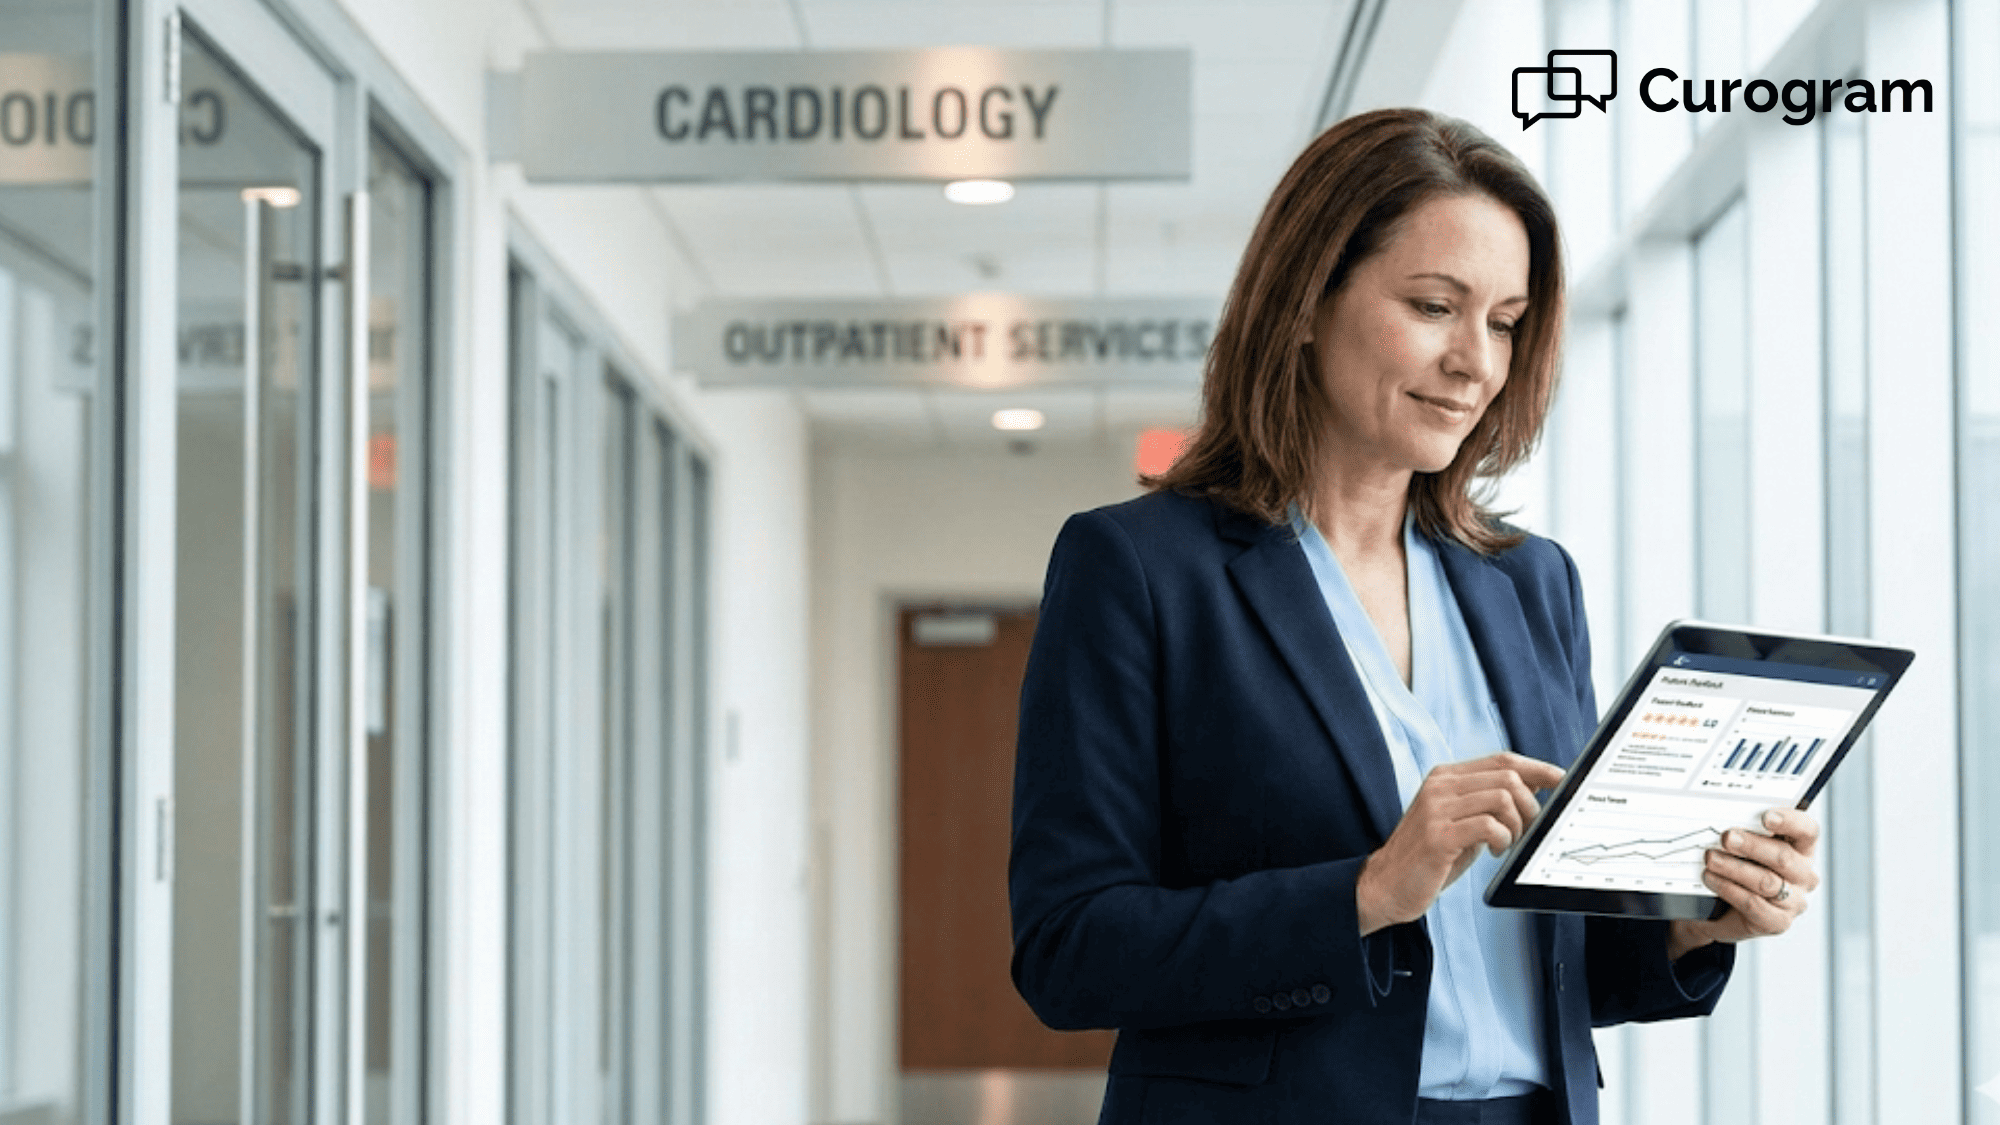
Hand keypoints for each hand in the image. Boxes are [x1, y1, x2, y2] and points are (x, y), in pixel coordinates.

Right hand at [1356, 752, 1565, 934]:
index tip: (1561, 781)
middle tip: (1527, 832)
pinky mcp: (1438, 835)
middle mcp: (1440, 785)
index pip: (1502, 760)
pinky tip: (1493, 852)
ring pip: (1502, 797)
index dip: (1537, 769)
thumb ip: (1488, 803)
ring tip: (1506, 844)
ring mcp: (1436, 808)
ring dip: (1517, 825)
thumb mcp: (1461, 822)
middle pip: (1507, 776)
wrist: (1386, 885)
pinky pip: (1489, 825)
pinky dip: (1502, 839)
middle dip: (1530, 806)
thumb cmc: (1430, 857)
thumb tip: (1534, 790)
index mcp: (1445, 777)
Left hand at [1667, 807, 1820, 960]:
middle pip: (1784, 857)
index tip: (1766, 816)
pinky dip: (1728, 889)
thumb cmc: (1738, 866)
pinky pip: (1753, 904)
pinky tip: (1711, 878)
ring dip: (1734, 868)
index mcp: (1801, 849)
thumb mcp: (1743, 846)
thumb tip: (1726, 817)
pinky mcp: (1778, 922)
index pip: (1807, 831)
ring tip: (1711, 858)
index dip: (1790, 822)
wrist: (1720, 908)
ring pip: (1767, 882)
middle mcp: (1803, 875)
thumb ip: (1744, 830)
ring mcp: (1794, 901)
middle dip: (1752, 845)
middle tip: (1726, 837)